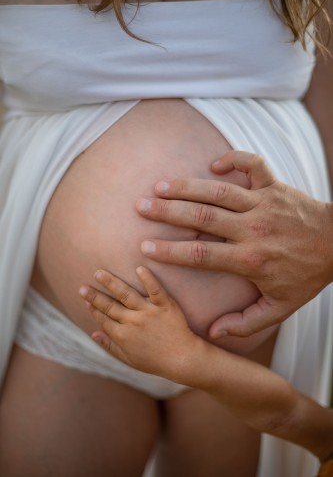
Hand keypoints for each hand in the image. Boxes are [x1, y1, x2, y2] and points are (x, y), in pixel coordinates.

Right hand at [79, 266, 202, 382]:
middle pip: (110, 306)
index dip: (93, 309)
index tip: (85, 300)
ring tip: (100, 272)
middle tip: (83, 286)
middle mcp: (133, 322)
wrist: (183, 358)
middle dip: (95, 296)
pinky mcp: (165, 305)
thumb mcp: (129, 359)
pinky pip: (155, 289)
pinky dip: (147, 279)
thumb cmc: (156, 361)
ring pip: (126, 294)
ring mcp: (149, 312)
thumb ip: (110, 346)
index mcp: (123, 336)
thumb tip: (93, 334)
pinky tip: (138, 268)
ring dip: (111, 283)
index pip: (104, 319)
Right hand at [136, 151, 332, 337]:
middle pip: (202, 217)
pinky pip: (252, 165)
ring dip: (187, 186)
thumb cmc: (308, 275)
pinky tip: (214, 163)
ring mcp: (263, 203)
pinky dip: (234, 159)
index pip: (201, 255)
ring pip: (219, 191)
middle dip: (167, 212)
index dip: (170, 251)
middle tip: (141, 206)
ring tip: (160, 185)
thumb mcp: (281, 307)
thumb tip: (214, 332)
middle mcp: (253, 228)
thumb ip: (246, 323)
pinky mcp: (274, 186)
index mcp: (250, 259)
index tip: (146, 248)